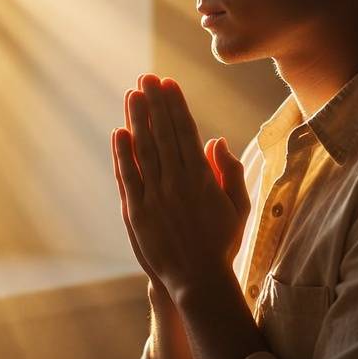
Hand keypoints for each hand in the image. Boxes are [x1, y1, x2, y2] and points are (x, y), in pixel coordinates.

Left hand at [110, 75, 250, 297]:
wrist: (197, 280)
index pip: (186, 132)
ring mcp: (155, 197)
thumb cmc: (221, 243)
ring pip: (144, 150)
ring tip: (133, 94)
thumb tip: (215, 141)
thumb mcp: (238, 207)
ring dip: (138, 119)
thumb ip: (229, 172)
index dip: (176, 106)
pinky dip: (122, 153)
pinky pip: (128, 177)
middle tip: (147, 78)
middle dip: (155, 103)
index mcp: (202, 179)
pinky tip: (119, 132)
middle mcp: (176, 183)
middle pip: (163, 134)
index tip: (169, 83)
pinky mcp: (136, 212)